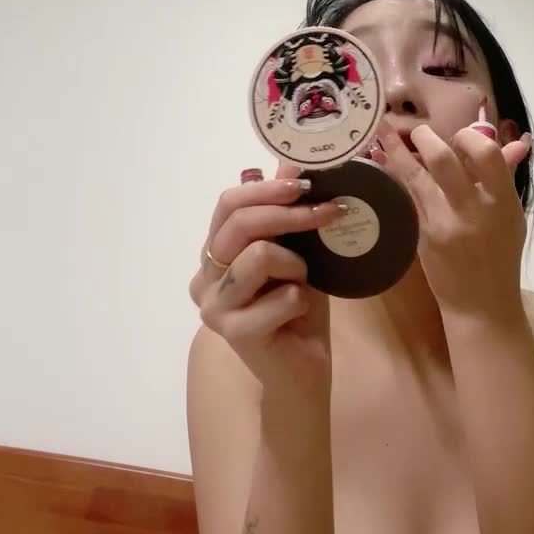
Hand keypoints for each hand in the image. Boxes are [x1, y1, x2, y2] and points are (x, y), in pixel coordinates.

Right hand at [189, 161, 338, 395]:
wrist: (302, 370)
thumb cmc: (297, 309)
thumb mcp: (296, 253)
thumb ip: (286, 214)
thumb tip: (290, 163)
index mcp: (214, 254)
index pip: (227, 204)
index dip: (265, 189)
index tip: (303, 183)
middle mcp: (205, 278)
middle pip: (239, 224)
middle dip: (288, 213)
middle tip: (329, 210)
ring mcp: (214, 307)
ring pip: (259, 256)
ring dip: (296, 264)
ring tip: (304, 281)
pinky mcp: (233, 332)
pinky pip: (280, 295)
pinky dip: (301, 298)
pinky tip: (299, 312)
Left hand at [375, 118, 532, 326]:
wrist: (481, 305)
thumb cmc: (501, 256)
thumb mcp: (511, 216)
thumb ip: (506, 176)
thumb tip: (514, 143)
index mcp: (501, 201)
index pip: (485, 153)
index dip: (468, 136)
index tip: (460, 136)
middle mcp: (471, 210)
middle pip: (442, 160)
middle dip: (425, 138)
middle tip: (418, 132)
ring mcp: (442, 223)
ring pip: (414, 177)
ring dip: (395, 150)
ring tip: (383, 131)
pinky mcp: (421, 236)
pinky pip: (405, 197)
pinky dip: (393, 176)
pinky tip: (380, 161)